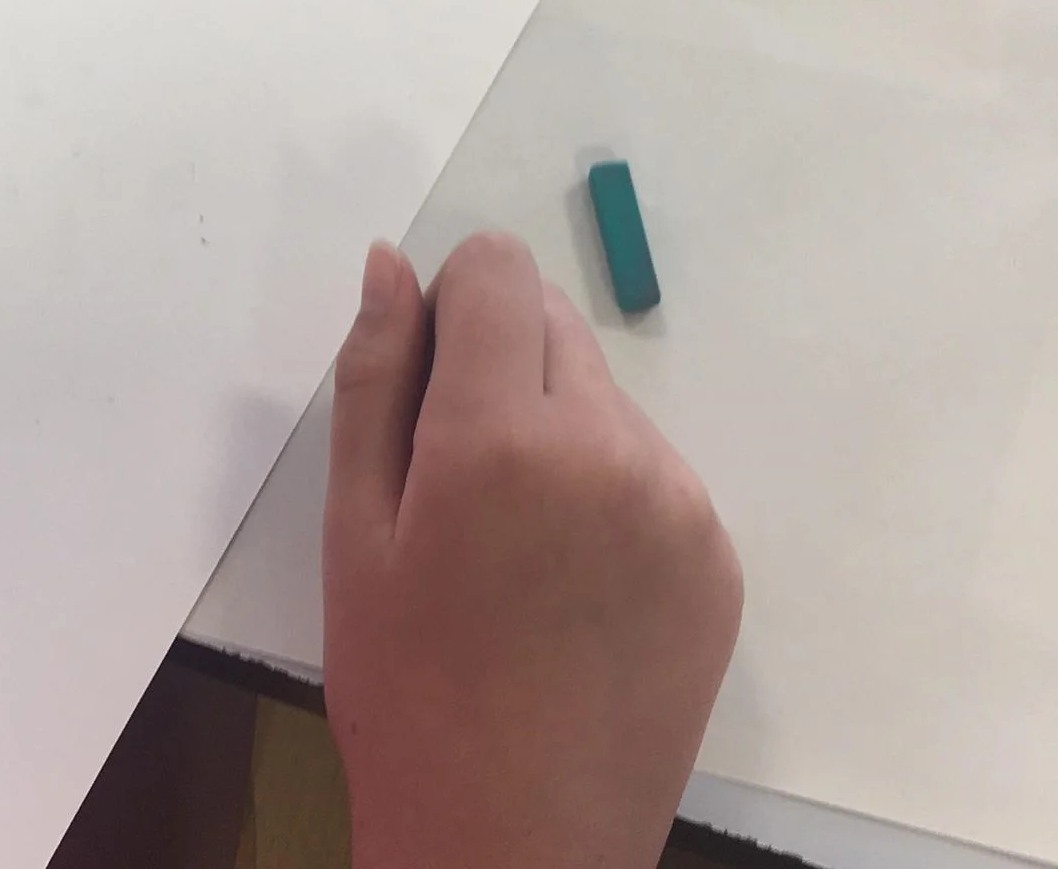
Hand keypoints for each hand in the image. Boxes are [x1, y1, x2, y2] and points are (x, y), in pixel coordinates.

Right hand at [323, 233, 742, 868]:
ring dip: (552, 424)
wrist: (516, 847)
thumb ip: (373, 378)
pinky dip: (604, 488)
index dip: (449, 305)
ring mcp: (679, 504)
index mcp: (502, 435)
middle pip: (551, 320)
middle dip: (496, 364)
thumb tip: (392, 262)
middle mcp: (609, 448)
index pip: (498, 268)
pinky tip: (568, 581)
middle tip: (455, 479)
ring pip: (601, 392)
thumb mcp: (355, 528)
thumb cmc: (404, 686)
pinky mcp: (718, 557)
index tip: (422, 388)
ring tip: (513, 543)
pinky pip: (649, 465)